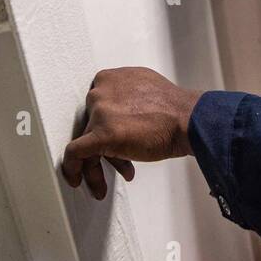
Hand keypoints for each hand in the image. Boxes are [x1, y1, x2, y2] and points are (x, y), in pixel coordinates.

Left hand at [60, 66, 202, 199]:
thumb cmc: (173, 109)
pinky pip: (75, 153)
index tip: (114, 139)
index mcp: (109, 78)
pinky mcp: (100, 134)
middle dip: (104, 146)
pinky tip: (76, 180)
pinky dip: (73, 168)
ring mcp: (98, 112)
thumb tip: (122, 113)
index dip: (106, 125)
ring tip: (102, 182)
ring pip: (84, 141)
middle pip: (91, 124)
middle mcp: (100, 91)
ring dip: (94, 164)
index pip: (97, 106)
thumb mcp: (144, 86)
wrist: (187, 120)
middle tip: (117, 162)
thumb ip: (126, 94)